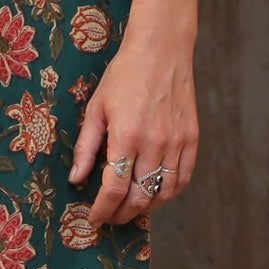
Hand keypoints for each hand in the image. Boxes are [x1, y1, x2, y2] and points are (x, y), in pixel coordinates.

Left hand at [67, 32, 198, 225]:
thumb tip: (76, 179)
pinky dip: (169, 194)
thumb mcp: (96, 108)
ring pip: (163, 193)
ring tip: (130, 208)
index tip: (94, 217)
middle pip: (140, 198)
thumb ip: (86, 147)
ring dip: (145, 208)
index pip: (115, 189)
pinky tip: (155, 193)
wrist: (161, 50)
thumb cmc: (124, 75)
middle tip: (110, 217)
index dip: (103, 210)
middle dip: (121, 214)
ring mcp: (177, 142)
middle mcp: (155, 143)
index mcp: (127, 135)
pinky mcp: (192, 139)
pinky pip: (182, 179)